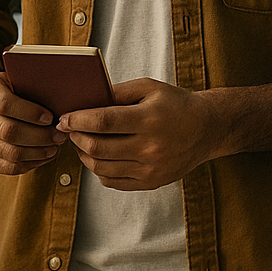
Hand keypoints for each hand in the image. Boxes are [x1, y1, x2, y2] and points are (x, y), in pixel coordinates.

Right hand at [0, 67, 66, 175]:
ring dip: (37, 153)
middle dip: (39, 136)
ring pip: (9, 152)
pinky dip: (28, 164)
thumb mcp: (18, 78)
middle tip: (59, 136)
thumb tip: (62, 102)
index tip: (50, 118)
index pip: (4, 104)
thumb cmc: (11, 88)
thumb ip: (33, 86)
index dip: (30, 113)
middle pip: (8, 131)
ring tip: (54, 147)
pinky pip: (6, 167)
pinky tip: (42, 157)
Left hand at [60, 78, 221, 190]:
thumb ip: (118, 92)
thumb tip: (86, 101)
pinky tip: (99, 156)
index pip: (103, 121)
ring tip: (82, 142)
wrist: (207, 129)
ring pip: (101, 167)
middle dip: (77, 137)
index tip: (64, 118)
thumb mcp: (151, 88)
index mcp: (150, 119)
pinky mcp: (150, 182)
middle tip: (70, 129)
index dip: (78, 120)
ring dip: (84, 154)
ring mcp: (150, 168)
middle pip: (98, 147)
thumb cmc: (177, 104)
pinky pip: (112, 181)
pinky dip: (99, 170)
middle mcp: (150, 146)